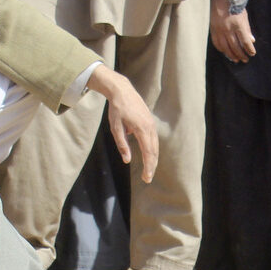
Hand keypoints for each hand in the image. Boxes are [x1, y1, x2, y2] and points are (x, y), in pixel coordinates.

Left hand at [87, 66, 159, 181]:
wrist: (122, 91)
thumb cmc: (116, 109)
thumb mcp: (115, 128)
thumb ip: (122, 145)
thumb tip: (127, 160)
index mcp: (141, 129)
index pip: (148, 153)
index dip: (148, 167)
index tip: (146, 178)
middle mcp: (149, 127)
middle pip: (154, 151)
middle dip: (152, 166)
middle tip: (147, 179)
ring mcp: (151, 124)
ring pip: (155, 146)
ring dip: (153, 159)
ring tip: (149, 170)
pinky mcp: (150, 122)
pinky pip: (153, 139)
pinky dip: (152, 150)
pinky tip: (148, 156)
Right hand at [209, 0, 256, 63]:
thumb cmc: (234, 4)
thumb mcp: (243, 15)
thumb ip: (247, 28)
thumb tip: (251, 41)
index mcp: (238, 24)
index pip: (245, 41)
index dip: (249, 49)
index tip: (252, 53)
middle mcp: (228, 28)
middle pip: (235, 47)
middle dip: (241, 54)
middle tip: (245, 59)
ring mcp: (219, 29)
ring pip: (225, 47)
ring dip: (231, 55)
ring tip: (236, 60)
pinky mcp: (212, 29)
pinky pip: (217, 43)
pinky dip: (222, 49)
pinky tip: (226, 52)